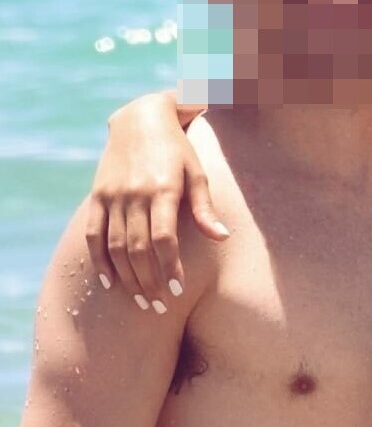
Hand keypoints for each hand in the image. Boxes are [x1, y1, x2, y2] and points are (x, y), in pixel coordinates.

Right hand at [85, 92, 228, 310]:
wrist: (140, 118)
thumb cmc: (178, 149)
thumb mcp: (197, 172)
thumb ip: (205, 208)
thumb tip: (222, 238)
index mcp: (163, 189)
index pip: (163, 238)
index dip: (169, 266)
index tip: (178, 290)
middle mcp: (134, 194)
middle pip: (138, 249)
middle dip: (150, 282)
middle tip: (161, 308)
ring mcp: (112, 195)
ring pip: (116, 247)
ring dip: (128, 278)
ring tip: (142, 301)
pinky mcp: (97, 196)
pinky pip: (94, 235)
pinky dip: (100, 261)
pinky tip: (110, 283)